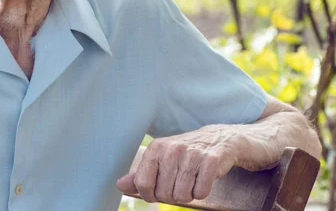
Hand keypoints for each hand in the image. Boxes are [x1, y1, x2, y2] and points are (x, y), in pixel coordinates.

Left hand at [116, 127, 239, 203]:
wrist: (216, 139)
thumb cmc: (182, 154)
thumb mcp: (159, 160)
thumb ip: (139, 174)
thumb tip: (119, 185)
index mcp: (155, 148)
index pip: (143, 184)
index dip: (149, 195)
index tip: (156, 192)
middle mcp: (172, 149)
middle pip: (164, 193)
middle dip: (171, 196)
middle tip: (178, 185)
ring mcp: (192, 154)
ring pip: (183, 195)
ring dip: (187, 195)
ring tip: (190, 182)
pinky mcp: (211, 160)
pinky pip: (201, 192)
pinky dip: (202, 192)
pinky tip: (202, 179)